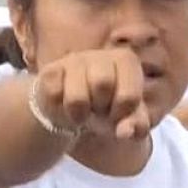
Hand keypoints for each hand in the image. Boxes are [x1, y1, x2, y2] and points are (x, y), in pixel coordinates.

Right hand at [34, 48, 150, 140]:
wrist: (72, 110)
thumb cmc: (106, 110)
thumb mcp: (127, 120)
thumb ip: (136, 126)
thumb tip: (125, 132)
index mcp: (127, 61)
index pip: (129, 96)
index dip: (122, 114)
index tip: (117, 114)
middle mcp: (101, 55)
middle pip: (102, 85)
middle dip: (100, 109)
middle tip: (98, 110)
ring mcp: (74, 61)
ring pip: (77, 98)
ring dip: (79, 115)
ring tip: (83, 111)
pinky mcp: (51, 71)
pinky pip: (54, 98)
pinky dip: (59, 111)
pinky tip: (65, 106)